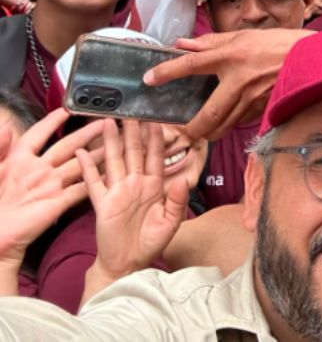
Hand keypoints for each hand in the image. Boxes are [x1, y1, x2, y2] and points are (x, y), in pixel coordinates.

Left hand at [0, 109, 101, 268]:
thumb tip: (6, 126)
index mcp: (17, 160)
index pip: (38, 134)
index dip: (52, 121)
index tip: (66, 110)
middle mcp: (38, 170)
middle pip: (67, 146)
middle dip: (86, 133)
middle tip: (104, 123)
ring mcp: (50, 186)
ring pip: (78, 164)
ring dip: (97, 153)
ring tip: (115, 143)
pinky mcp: (58, 202)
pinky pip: (80, 188)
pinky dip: (95, 180)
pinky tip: (110, 172)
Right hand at [78, 120, 188, 280]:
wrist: (129, 263)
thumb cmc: (151, 242)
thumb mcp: (171, 223)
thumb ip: (178, 201)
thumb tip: (185, 180)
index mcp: (154, 187)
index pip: (156, 158)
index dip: (155, 141)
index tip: (156, 122)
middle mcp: (135, 185)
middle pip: (133, 154)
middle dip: (132, 133)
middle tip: (130, 113)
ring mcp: (118, 192)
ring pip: (114, 161)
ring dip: (110, 142)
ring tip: (108, 122)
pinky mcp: (103, 203)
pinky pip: (94, 182)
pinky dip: (88, 167)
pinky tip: (82, 152)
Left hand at [143, 28, 313, 139]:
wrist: (313, 57)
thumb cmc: (279, 43)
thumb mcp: (244, 35)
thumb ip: (211, 42)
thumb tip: (182, 44)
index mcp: (231, 56)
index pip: (191, 65)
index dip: (167, 72)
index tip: (149, 79)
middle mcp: (239, 80)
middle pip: (208, 115)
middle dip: (192, 129)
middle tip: (183, 131)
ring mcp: (254, 98)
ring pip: (225, 125)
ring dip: (211, 132)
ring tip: (203, 130)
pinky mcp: (266, 108)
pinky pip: (242, 122)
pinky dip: (231, 124)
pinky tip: (228, 121)